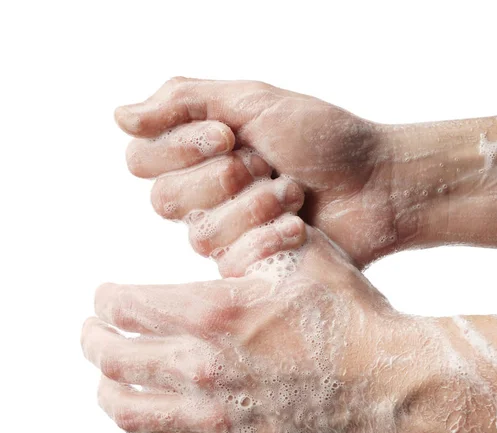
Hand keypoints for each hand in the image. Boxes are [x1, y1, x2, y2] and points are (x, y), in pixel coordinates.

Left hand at [81, 227, 425, 432]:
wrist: (394, 385)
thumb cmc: (352, 316)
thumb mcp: (303, 255)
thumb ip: (249, 245)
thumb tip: (214, 242)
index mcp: (217, 315)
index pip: (127, 307)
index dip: (106, 299)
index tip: (104, 297)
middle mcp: (206, 369)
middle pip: (115, 359)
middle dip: (93, 340)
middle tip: (91, 333)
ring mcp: (220, 419)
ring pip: (131, 411)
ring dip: (109, 390)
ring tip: (108, 379)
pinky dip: (151, 429)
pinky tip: (155, 417)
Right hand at [115, 78, 421, 267]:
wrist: (376, 184)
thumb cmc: (323, 139)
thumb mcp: (254, 101)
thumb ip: (186, 101)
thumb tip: (120, 117)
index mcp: (200, 156)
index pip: (141, 159)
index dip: (178, 149)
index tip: (228, 134)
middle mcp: (206, 198)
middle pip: (162, 201)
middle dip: (220, 178)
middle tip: (265, 163)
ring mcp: (230, 235)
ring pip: (198, 235)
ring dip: (252, 206)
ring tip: (293, 193)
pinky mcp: (252, 266)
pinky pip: (230, 261)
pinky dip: (268, 237)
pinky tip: (299, 226)